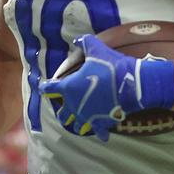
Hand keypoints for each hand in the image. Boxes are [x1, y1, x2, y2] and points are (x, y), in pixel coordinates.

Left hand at [38, 34, 173, 141]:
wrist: (129, 84)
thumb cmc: (109, 66)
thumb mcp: (96, 49)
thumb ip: (85, 43)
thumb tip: (77, 39)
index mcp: (69, 88)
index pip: (50, 89)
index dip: (46, 87)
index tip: (44, 87)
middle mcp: (74, 105)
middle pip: (62, 114)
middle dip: (62, 112)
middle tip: (65, 109)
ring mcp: (87, 116)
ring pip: (77, 126)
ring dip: (77, 123)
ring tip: (80, 123)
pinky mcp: (101, 122)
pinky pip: (99, 132)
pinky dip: (100, 132)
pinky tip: (102, 134)